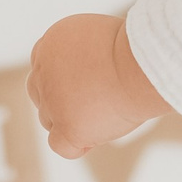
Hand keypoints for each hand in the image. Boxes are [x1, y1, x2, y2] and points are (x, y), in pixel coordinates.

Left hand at [27, 11, 167, 157]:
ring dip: (71, 120)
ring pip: (49, 120)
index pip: (45, 67)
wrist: (140, 66)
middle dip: (62, 100)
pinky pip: (60, 145)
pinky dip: (76, 145)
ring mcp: (52, 101)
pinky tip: (95, 138)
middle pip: (41, 94)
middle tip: (94, 100)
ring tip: (104, 114)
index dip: (64, 79)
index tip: (88, 83)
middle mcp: (43, 70)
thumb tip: (93, 68)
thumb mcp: (102, 37)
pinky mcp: (66, 127)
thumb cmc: (135, 48)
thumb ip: (86, 51)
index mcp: (52, 42)